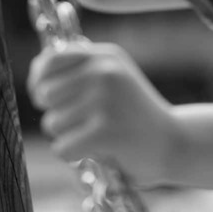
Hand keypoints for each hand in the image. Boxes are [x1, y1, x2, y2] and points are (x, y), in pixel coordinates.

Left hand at [28, 41, 181, 186]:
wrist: (175, 143)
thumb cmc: (135, 115)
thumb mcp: (113, 80)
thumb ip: (80, 72)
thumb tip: (37, 78)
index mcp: (105, 56)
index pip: (50, 60)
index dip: (40, 82)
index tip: (46, 98)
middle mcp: (104, 71)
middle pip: (45, 95)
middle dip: (57, 114)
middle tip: (84, 123)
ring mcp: (105, 99)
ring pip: (52, 124)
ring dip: (69, 137)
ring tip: (98, 135)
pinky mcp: (104, 130)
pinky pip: (63, 148)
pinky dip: (75, 156)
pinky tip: (98, 150)